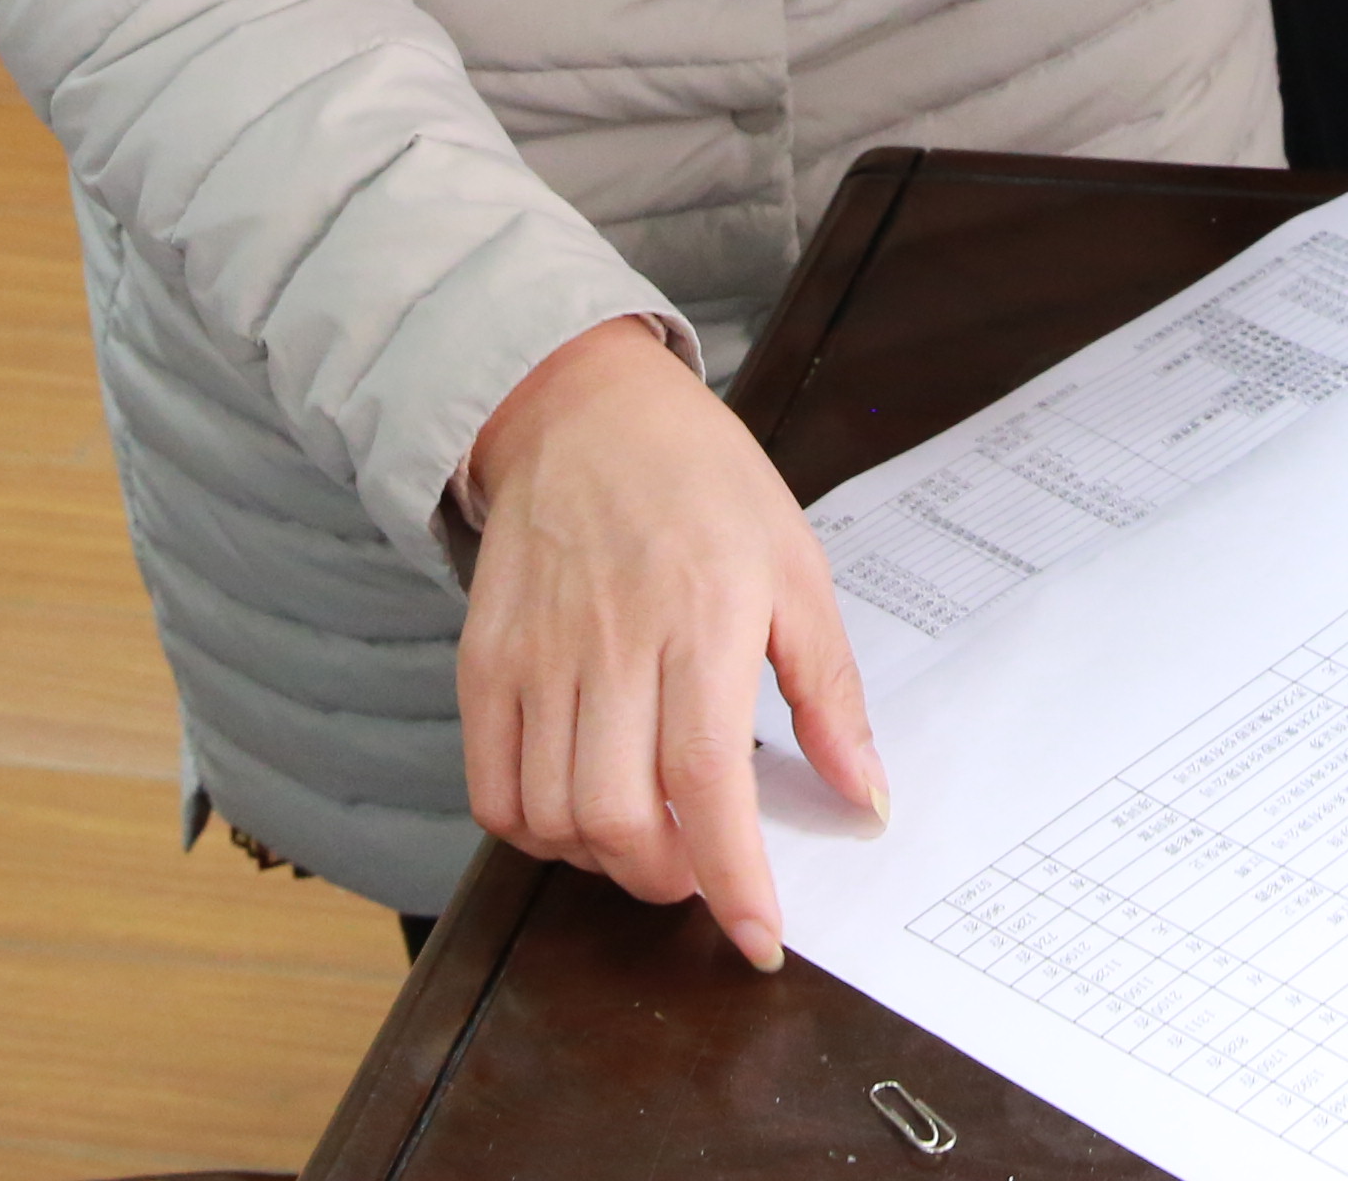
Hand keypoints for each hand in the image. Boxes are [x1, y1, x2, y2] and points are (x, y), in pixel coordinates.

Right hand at [456, 315, 881, 965]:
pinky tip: (579, 810)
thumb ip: (831, 693)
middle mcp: (610, 642)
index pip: (707, 784)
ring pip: (553, 819)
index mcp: (702, 618)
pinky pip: (492, 791)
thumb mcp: (796, 569)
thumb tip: (865, 797)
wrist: (585, 411)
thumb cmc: (703, 483)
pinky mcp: (482, 661)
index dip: (733, 879)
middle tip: (702, 869)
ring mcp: (535, 655)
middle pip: (619, 819)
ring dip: (605, 862)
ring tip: (646, 836)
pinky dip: (534, 832)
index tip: (757, 936)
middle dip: (669, 880)